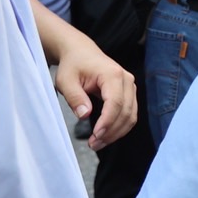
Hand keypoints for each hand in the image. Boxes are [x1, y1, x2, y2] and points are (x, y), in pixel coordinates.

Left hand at [53, 36, 136, 150]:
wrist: (81, 53)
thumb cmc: (73, 65)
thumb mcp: (66, 80)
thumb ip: (75, 97)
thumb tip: (85, 115)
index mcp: (113, 75)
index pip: (115, 103)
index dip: (107, 122)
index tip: (95, 136)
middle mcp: (127, 80)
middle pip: (126, 112)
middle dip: (111, 131)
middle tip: (93, 144)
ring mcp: (130, 87)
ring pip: (131, 116)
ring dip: (117, 132)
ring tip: (98, 143)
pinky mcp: (129, 93)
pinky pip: (130, 114)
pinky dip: (120, 127)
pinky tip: (106, 135)